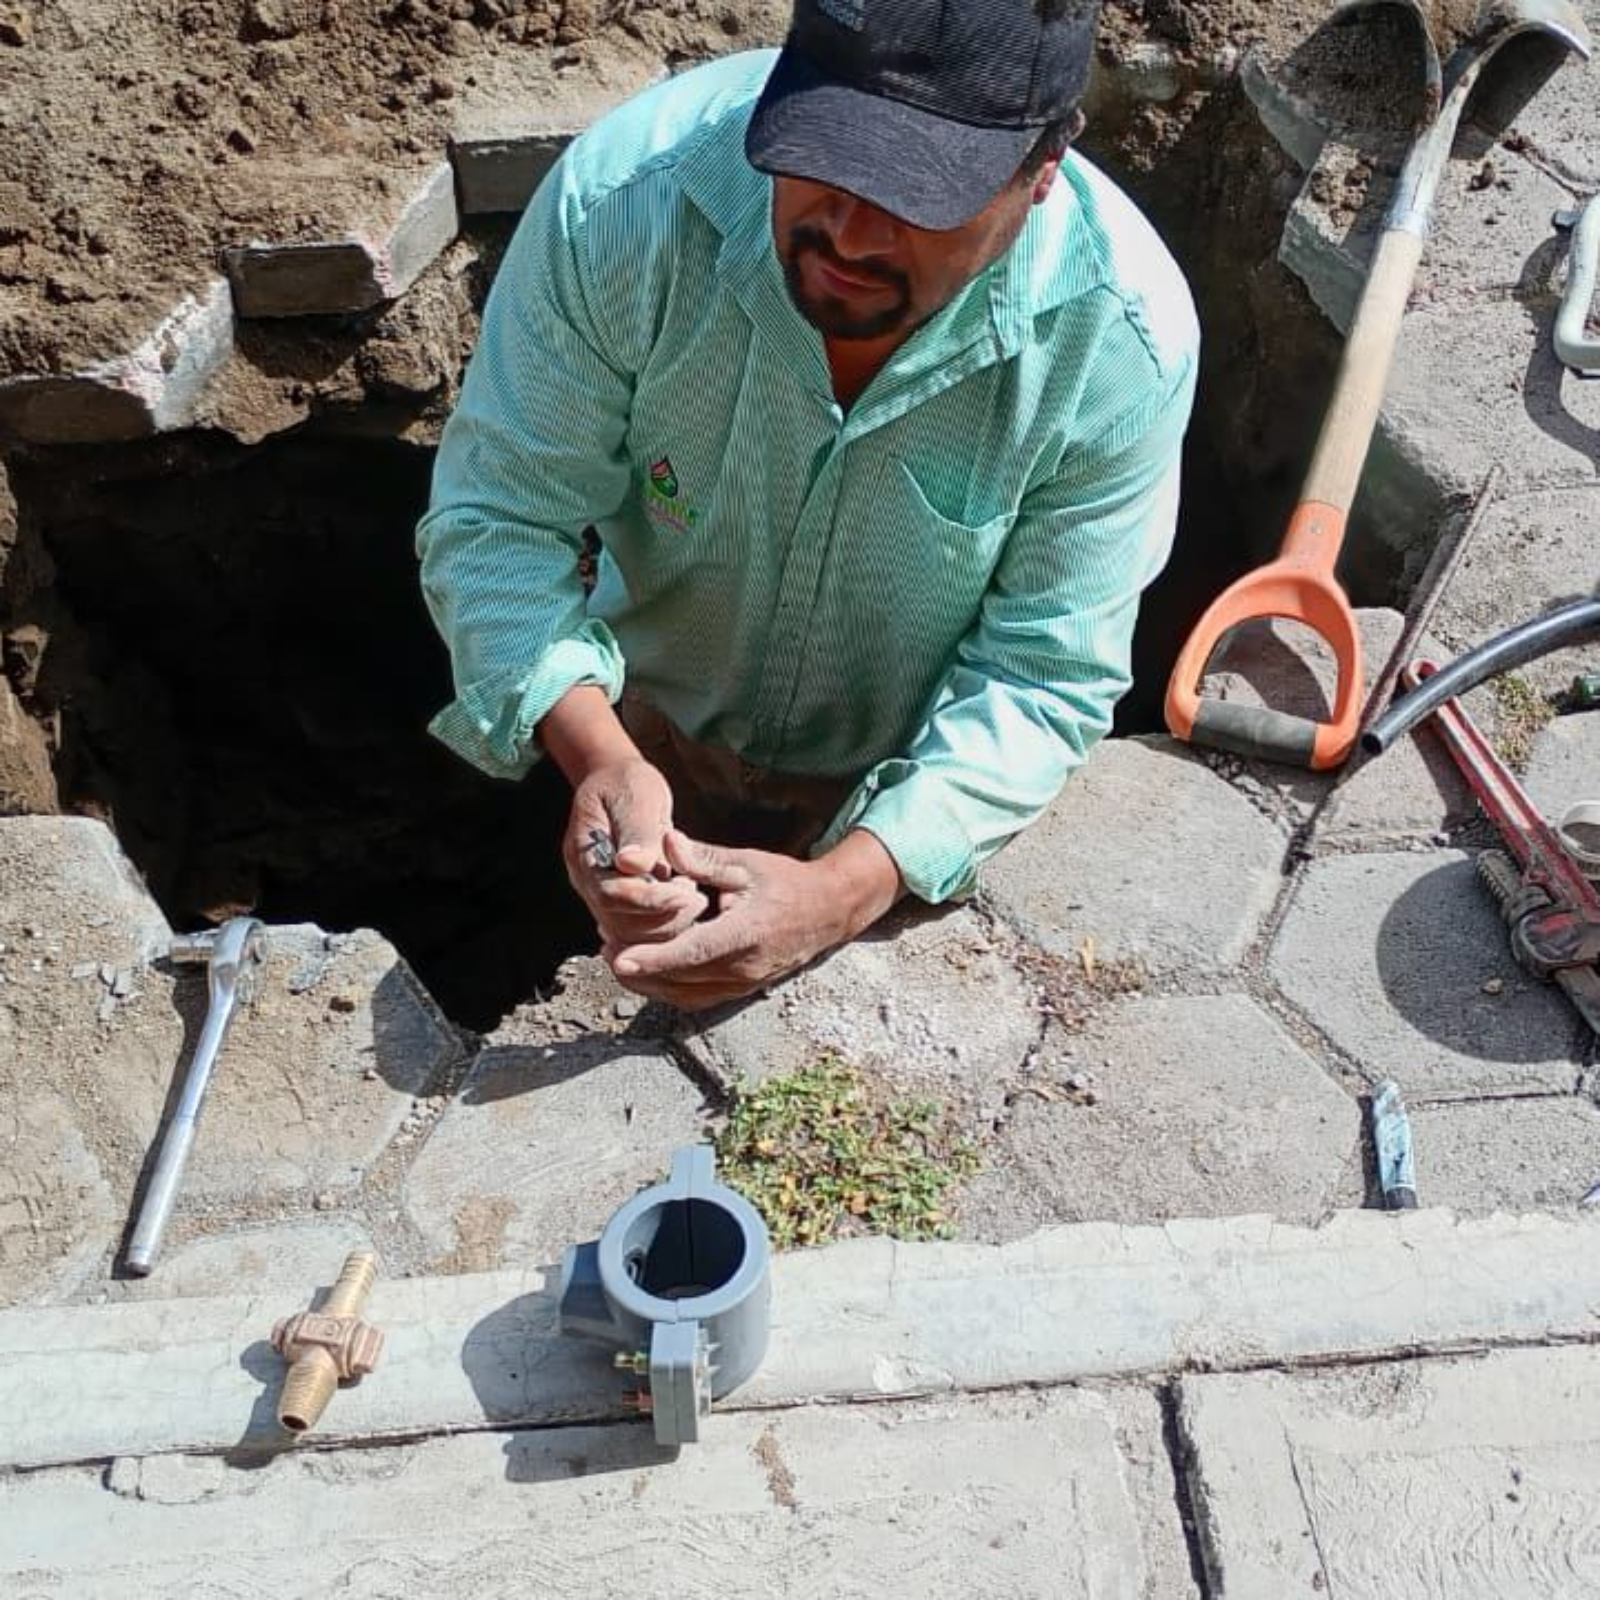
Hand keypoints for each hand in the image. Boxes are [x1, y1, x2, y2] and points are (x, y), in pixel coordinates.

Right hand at [563, 758, 707, 946]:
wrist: (617, 782)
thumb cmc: (626, 784)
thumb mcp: (635, 795)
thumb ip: (636, 831)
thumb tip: (633, 864)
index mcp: (584, 854)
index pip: (610, 894)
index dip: (648, 899)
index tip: (684, 893)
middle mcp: (587, 881)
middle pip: (619, 922)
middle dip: (662, 917)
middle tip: (697, 898)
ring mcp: (600, 894)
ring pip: (630, 933)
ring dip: (666, 923)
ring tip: (694, 896)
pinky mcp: (619, 902)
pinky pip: (638, 928)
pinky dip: (665, 922)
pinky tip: (685, 901)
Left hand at [606, 828, 900, 1009]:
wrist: (825, 912)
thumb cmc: (784, 883)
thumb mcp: (746, 864)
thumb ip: (703, 859)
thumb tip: (665, 842)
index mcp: (745, 934)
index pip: (693, 952)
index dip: (655, 959)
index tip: (621, 960)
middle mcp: (743, 968)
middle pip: (680, 980)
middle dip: (638, 970)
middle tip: (604, 947)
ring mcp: (743, 985)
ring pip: (684, 995)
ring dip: (648, 983)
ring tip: (616, 958)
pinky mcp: (740, 991)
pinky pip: (696, 999)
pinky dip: (667, 989)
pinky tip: (646, 971)